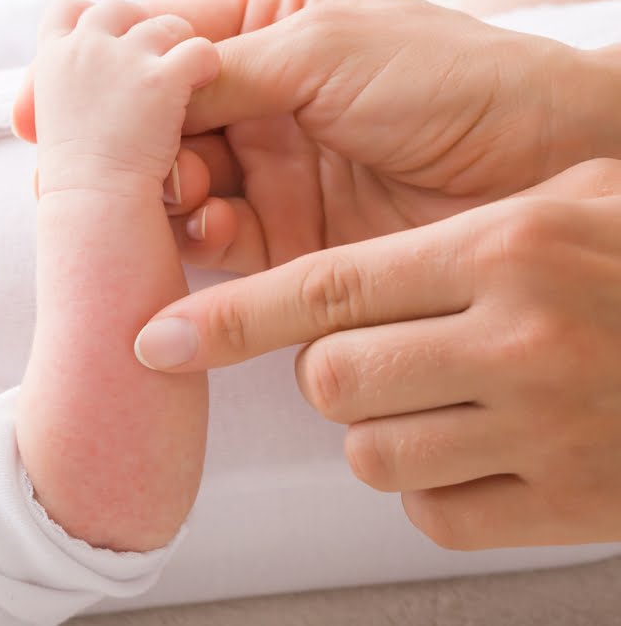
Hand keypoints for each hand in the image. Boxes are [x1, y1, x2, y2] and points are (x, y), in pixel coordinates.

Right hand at [18, 0, 619, 270]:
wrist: (542, 167)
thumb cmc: (450, 81)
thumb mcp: (321, 49)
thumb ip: (217, 72)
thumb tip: (133, 88)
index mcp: (268, 29)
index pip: (158, 50)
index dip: (99, 79)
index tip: (43, 110)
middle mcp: (260, 101)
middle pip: (157, 126)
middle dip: (128, 148)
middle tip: (109, 167)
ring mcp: (270, 171)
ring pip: (179, 188)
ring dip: (162, 196)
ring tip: (173, 196)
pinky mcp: (287, 238)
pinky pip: (218, 243)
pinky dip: (200, 240)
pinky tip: (209, 231)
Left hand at [136, 158, 620, 548]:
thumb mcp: (560, 210)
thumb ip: (443, 240)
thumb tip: (322, 284)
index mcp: (506, 250)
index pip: (325, 288)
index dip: (228, 319)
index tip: (158, 341)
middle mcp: (520, 340)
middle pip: (332, 379)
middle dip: (332, 373)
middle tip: (381, 356)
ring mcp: (544, 431)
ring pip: (370, 451)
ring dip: (382, 430)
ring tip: (444, 400)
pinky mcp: (564, 506)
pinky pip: (430, 512)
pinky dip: (433, 486)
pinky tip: (482, 450)